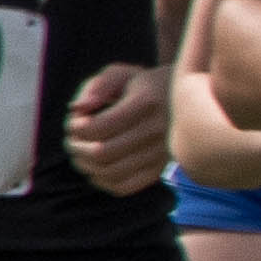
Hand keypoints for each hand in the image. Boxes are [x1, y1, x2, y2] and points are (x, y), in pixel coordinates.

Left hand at [64, 62, 169, 193]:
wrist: (188, 103)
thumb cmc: (145, 85)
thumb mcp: (123, 74)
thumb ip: (98, 85)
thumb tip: (77, 109)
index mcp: (145, 103)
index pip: (98, 127)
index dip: (75, 126)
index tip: (75, 119)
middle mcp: (155, 131)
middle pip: (101, 153)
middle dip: (76, 147)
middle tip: (72, 138)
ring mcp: (159, 154)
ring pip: (110, 173)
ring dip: (85, 165)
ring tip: (81, 152)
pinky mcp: (159, 170)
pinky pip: (124, 187)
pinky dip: (102, 181)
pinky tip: (97, 167)